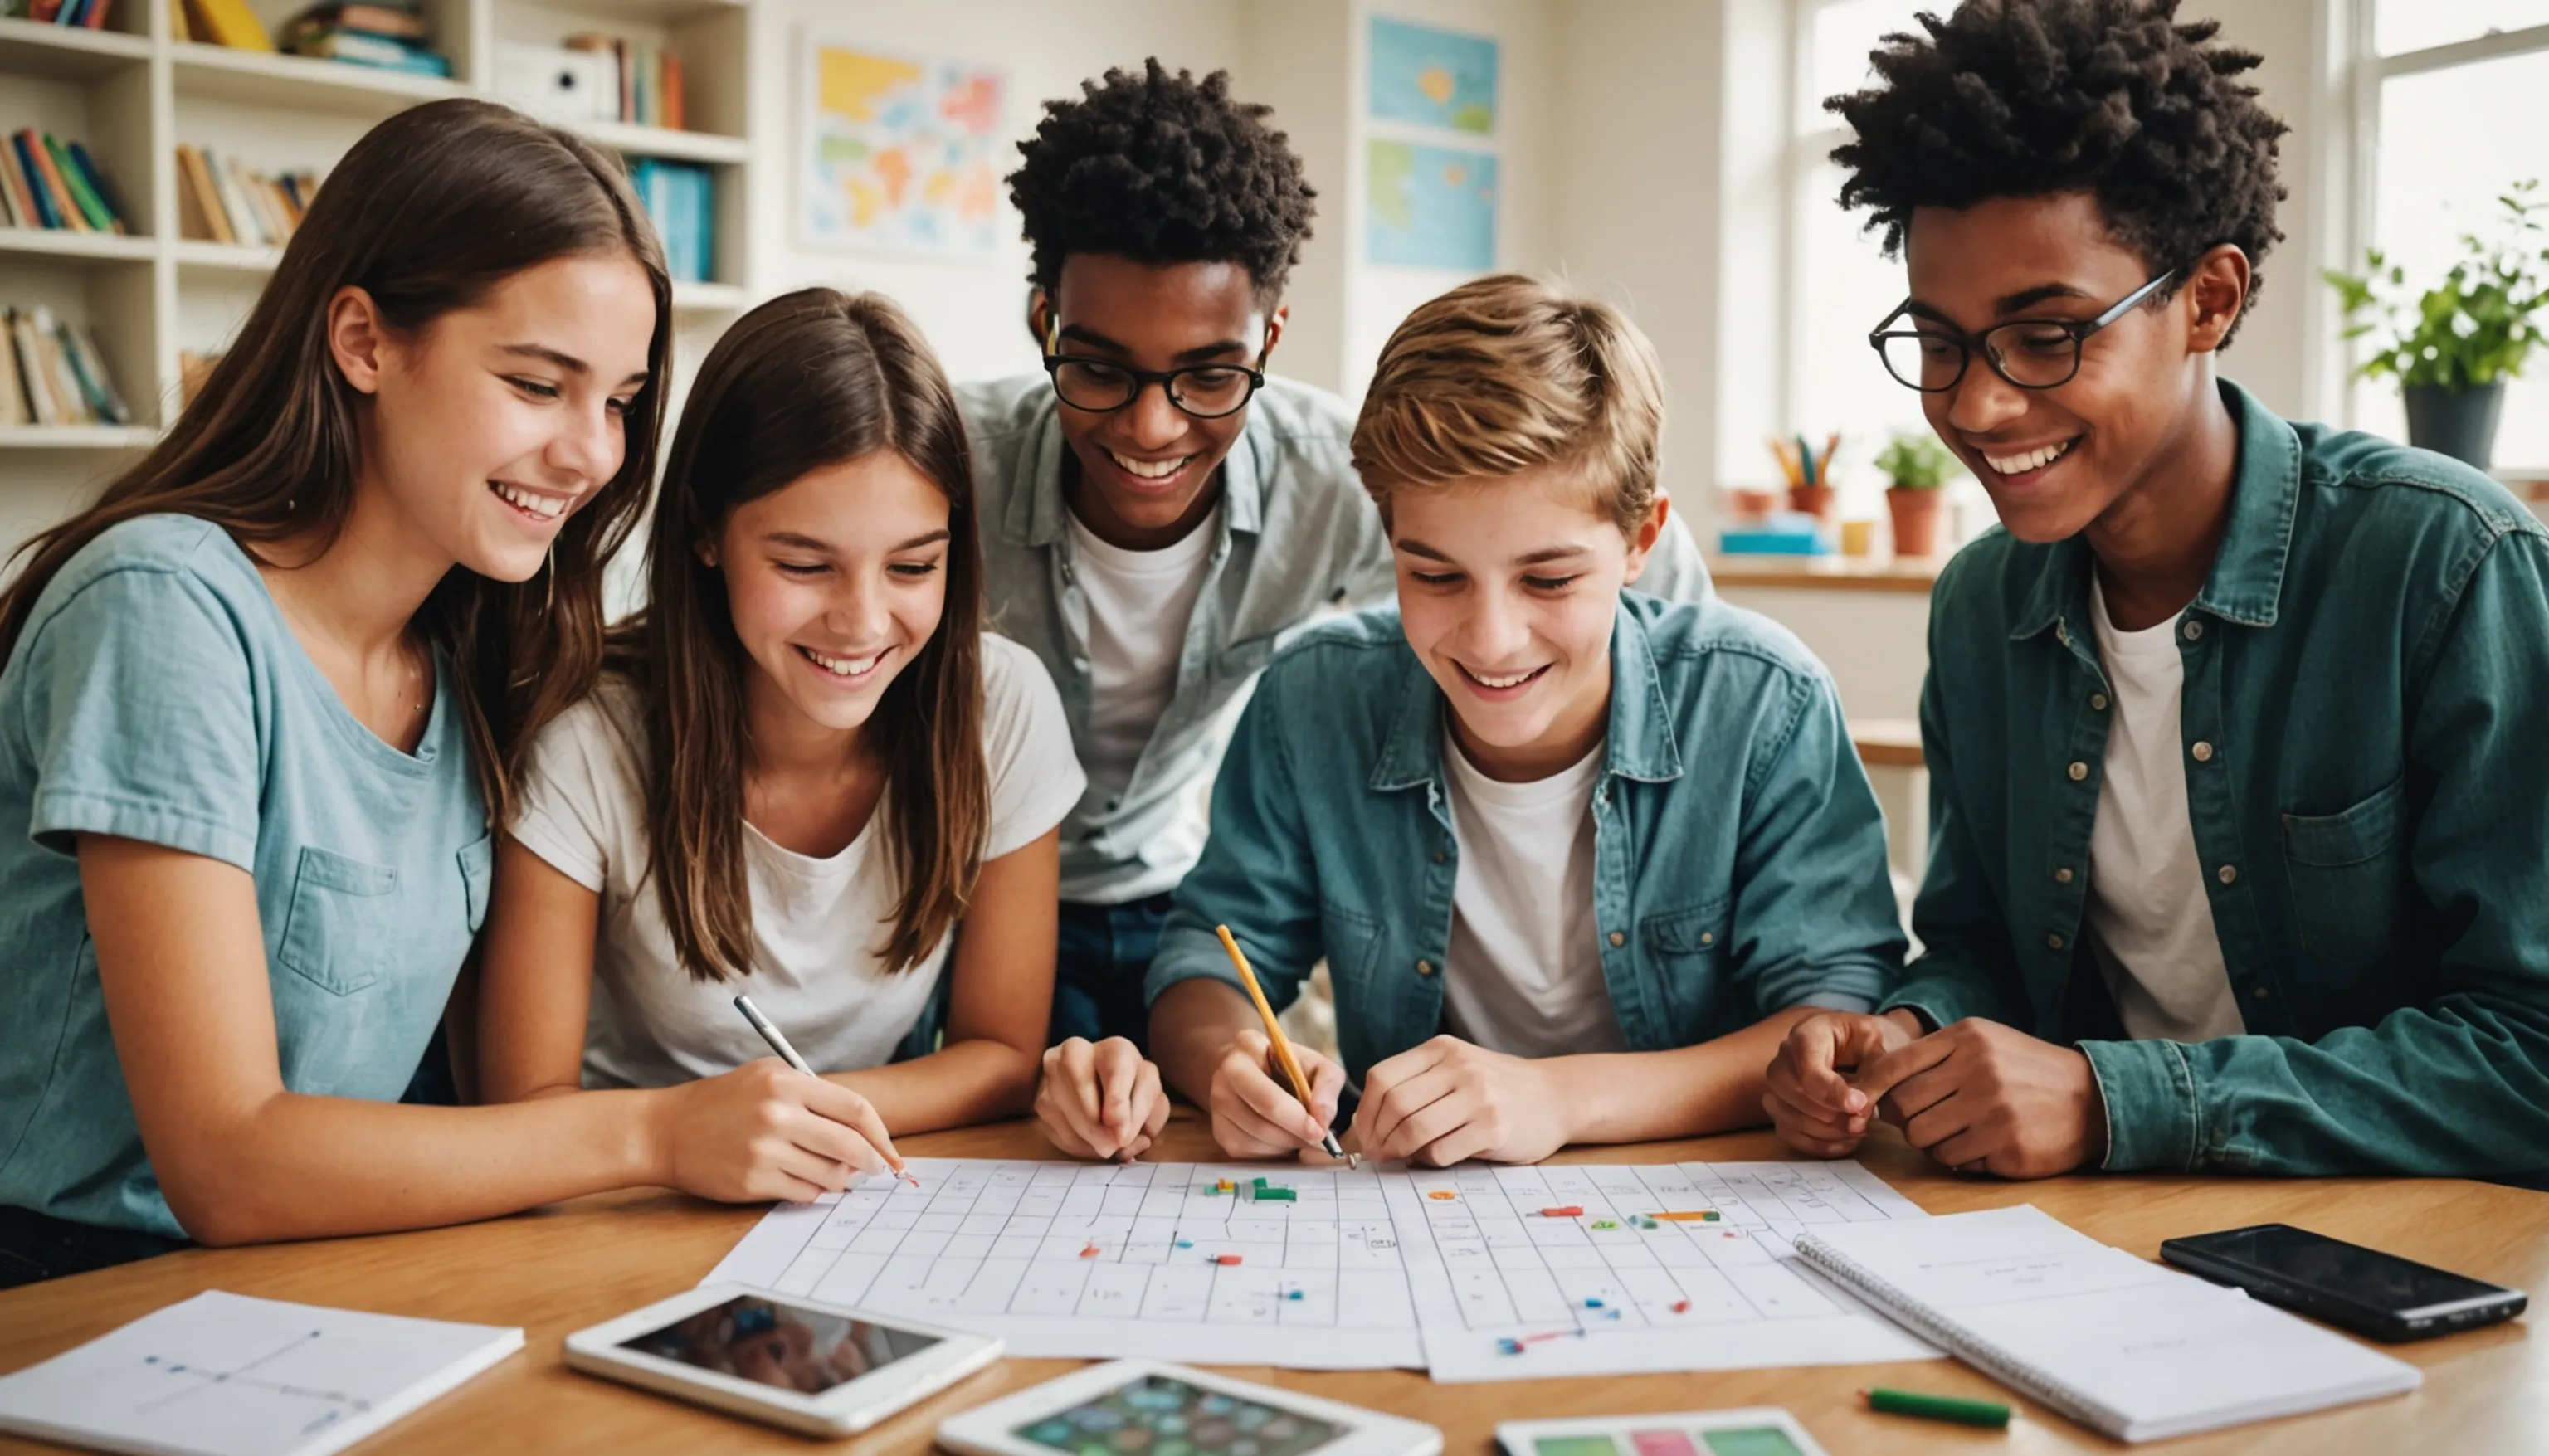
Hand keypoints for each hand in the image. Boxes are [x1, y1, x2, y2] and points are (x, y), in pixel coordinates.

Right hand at [650, 1058, 897, 1202]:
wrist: (665, 1131)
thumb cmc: (720, 1102)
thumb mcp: (765, 1076)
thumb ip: (812, 1092)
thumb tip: (860, 1126)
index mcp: (787, 1084)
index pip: (855, 1110)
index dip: (881, 1134)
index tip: (890, 1150)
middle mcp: (778, 1116)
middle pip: (850, 1146)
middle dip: (871, 1163)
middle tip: (875, 1170)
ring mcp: (765, 1151)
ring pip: (830, 1175)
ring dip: (842, 1180)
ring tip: (838, 1176)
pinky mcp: (752, 1182)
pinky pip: (804, 1194)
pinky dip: (814, 1192)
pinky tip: (806, 1183)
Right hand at [1036, 1037, 1169, 1160]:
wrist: (1104, 1086)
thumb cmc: (1133, 1092)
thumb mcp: (1151, 1102)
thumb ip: (1147, 1118)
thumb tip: (1123, 1140)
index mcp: (1116, 1049)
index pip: (1116, 1071)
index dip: (1118, 1104)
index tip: (1122, 1133)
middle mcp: (1078, 1051)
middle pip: (1084, 1091)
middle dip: (1101, 1128)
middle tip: (1114, 1146)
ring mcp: (1052, 1073)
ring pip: (1066, 1112)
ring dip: (1088, 1137)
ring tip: (1106, 1145)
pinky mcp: (1039, 1097)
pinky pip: (1055, 1127)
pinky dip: (1075, 1143)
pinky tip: (1090, 1141)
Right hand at [1205, 1030, 1344, 1157]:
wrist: (1260, 1071)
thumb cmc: (1292, 1069)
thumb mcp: (1318, 1065)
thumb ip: (1328, 1086)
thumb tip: (1321, 1119)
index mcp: (1248, 1048)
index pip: (1269, 1096)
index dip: (1296, 1119)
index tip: (1319, 1131)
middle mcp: (1225, 1073)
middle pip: (1259, 1122)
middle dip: (1293, 1136)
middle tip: (1315, 1138)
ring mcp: (1217, 1103)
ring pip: (1253, 1140)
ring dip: (1284, 1145)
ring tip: (1299, 1133)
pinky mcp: (1218, 1128)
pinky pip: (1245, 1151)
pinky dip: (1270, 1151)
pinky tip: (1281, 1138)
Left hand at [1349, 1035, 1567, 1165]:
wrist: (1555, 1097)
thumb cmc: (1495, 1089)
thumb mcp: (1455, 1070)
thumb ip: (1415, 1087)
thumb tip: (1362, 1127)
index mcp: (1442, 1050)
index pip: (1382, 1077)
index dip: (1365, 1112)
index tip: (1364, 1135)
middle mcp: (1459, 1067)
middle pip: (1395, 1104)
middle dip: (1377, 1136)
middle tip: (1377, 1154)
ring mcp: (1478, 1096)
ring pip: (1414, 1129)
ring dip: (1398, 1150)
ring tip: (1399, 1158)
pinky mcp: (1494, 1128)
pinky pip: (1442, 1151)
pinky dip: (1429, 1160)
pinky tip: (1435, 1158)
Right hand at [1763, 1010, 1921, 1156]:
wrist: (1860, 1046)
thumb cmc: (1867, 1043)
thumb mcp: (1878, 1048)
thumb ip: (1872, 1076)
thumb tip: (1859, 1112)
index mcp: (1809, 1033)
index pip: (1807, 1065)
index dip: (1831, 1091)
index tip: (1858, 1106)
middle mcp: (1784, 1056)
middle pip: (1790, 1091)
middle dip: (1828, 1114)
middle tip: (1861, 1123)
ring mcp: (1778, 1083)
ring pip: (1785, 1114)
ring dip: (1824, 1132)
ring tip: (1858, 1131)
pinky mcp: (1781, 1106)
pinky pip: (1788, 1132)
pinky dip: (1816, 1144)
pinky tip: (1845, 1141)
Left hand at [1856, 1018, 2106, 1178]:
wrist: (2091, 1098)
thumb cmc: (2025, 1071)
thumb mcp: (1983, 1043)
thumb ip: (1934, 1056)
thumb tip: (1874, 1085)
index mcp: (1967, 1038)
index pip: (1894, 1064)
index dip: (1870, 1087)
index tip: (1862, 1101)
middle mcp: (1977, 1069)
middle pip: (1902, 1106)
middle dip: (1904, 1119)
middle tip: (1924, 1119)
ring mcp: (1993, 1109)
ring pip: (1922, 1138)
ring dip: (1931, 1140)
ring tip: (1956, 1131)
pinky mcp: (2007, 1145)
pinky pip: (1953, 1159)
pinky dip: (1959, 1156)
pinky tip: (1982, 1144)